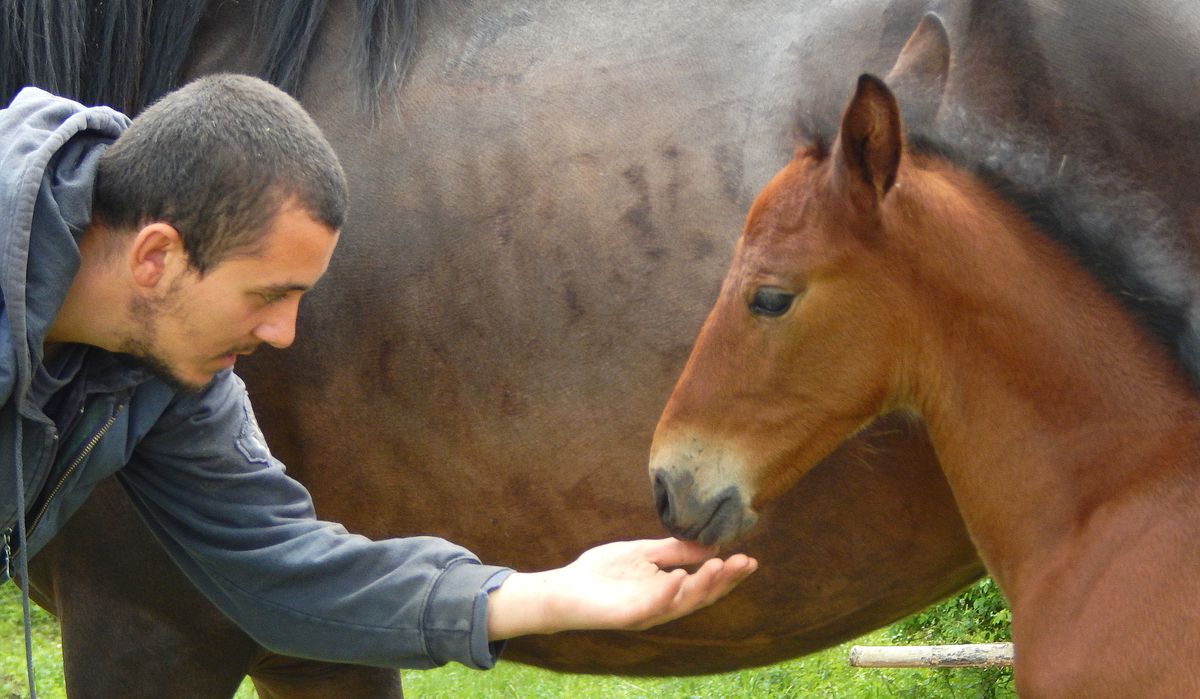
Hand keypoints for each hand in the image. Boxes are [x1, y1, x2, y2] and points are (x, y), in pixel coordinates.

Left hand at [486, 537, 756, 639]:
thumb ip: (673, 551)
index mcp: (669, 590)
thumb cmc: (602, 572)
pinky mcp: (628, 616)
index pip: (705, 583)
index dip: (728, 574)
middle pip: (702, 596)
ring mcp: (647, 612)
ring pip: (683, 602)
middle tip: (746, 563)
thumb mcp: (643, 553)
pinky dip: (668, 593)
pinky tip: (681, 577)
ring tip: (721, 566)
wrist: (564, 589)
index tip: (750, 559)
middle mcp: (663, 605)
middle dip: (725, 581)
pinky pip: (653, 606)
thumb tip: (710, 547)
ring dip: (703, 586)